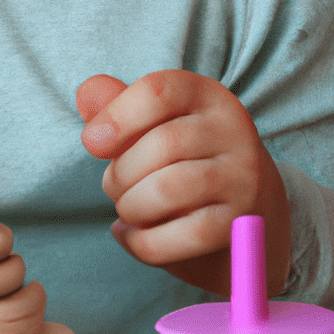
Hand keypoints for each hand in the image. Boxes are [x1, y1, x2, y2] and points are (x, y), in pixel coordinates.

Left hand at [76, 70, 289, 297]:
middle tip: (112, 186)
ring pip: (170, 189)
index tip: (92, 143)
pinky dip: (146, 242)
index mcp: (206, 94)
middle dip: (120, 173)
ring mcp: (242, 177)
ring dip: (131, 206)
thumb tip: (87, 94)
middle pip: (162, 144)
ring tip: (125, 209)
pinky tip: (132, 236)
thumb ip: (116, 103)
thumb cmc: (182, 155)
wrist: (247, 206)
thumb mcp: (153, 121)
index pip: (158, 91)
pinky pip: (185, 235)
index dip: (116, 117)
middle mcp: (233, 130)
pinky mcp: (241, 224)